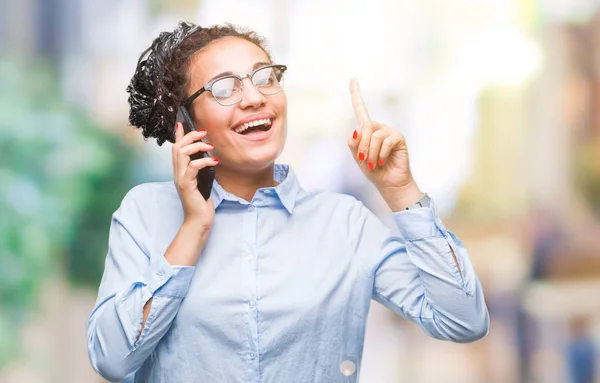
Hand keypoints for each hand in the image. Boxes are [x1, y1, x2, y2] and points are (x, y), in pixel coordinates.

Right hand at [172, 123, 218, 228]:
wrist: (198, 221)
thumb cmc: (201, 203)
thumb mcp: (202, 182)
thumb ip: (201, 170)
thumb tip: (209, 157)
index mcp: (180, 172)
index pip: (176, 149)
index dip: (179, 135)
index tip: (182, 123)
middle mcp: (177, 173)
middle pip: (177, 147)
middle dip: (190, 136)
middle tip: (203, 132)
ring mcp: (180, 179)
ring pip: (182, 154)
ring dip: (197, 146)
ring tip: (210, 146)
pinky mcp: (186, 185)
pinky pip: (193, 167)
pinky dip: (204, 161)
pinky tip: (214, 161)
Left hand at [347, 78, 421, 210]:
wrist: (389, 183)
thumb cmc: (374, 171)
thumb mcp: (358, 158)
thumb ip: (354, 144)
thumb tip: (356, 131)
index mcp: (368, 130)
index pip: (361, 110)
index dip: (356, 94)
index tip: (353, 78)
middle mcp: (379, 127)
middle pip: (364, 127)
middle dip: (361, 146)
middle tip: (364, 160)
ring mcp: (389, 132)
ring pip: (373, 136)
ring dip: (370, 153)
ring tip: (374, 164)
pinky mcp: (398, 138)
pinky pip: (385, 142)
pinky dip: (380, 155)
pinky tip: (382, 162)